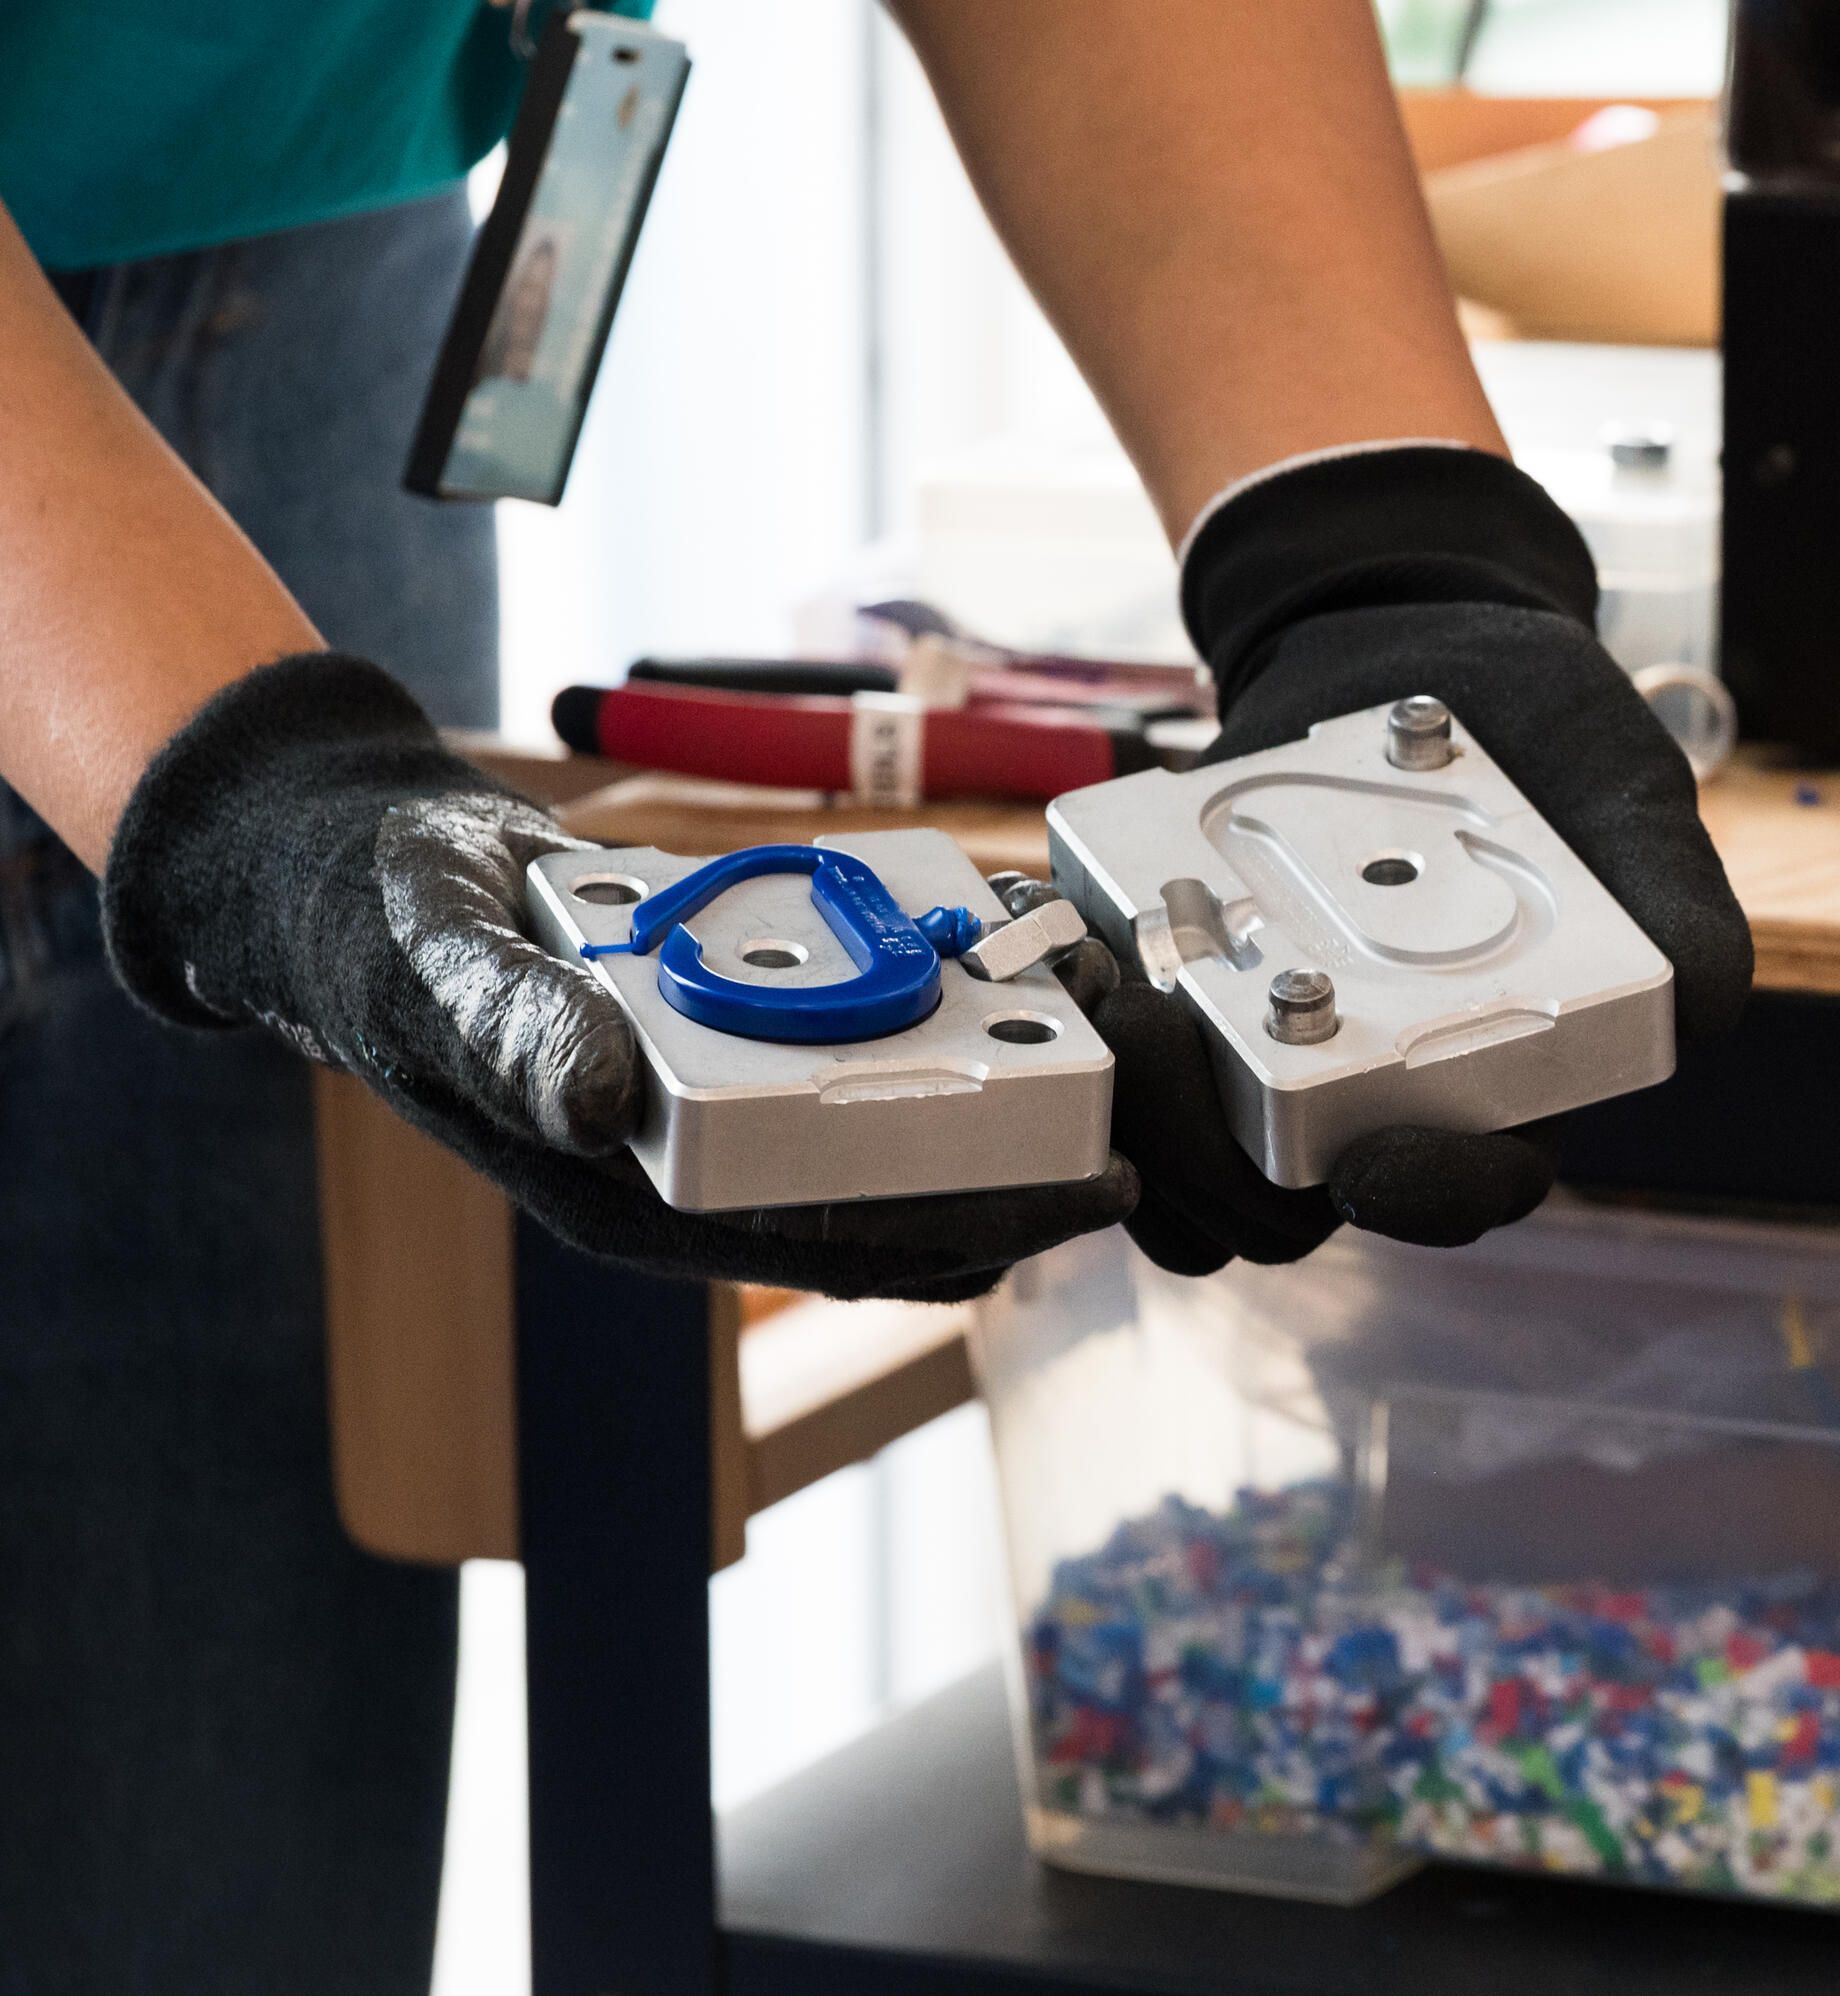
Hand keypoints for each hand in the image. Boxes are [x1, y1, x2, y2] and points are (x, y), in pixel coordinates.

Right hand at [100, 654, 1134, 1301]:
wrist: (354, 862)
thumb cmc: (379, 927)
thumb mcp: (435, 959)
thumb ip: (510, 1027)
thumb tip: (593, 1101)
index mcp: (625, 1186)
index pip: (830, 1245)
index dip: (970, 1228)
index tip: (1088, 1197)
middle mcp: (684, 1159)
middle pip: (887, 1196)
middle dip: (1015, 1169)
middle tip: (1135, 1132)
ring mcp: (710, 1094)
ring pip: (881, 1118)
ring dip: (989, 1085)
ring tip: (1095, 1037)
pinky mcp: (725, 1024)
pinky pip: (846, 1031)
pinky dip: (924, 1005)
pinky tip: (997, 962)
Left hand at [1087, 446, 1751, 1275]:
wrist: (1414, 630)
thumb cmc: (1549, 733)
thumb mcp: (1636, 796)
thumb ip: (1682, 910)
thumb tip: (1702, 1011)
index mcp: (1502, 1081)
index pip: (1465, 1190)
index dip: (1427, 1198)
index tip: (1378, 1160)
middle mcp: (1379, 1091)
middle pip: (1291, 1215)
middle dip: (1229, 1171)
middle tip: (1192, 1057)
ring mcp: (1271, 1049)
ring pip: (1187, 1171)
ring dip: (1140, 1120)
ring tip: (1120, 1008)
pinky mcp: (1183, 991)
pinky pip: (1121, 1074)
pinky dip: (1089, 1038)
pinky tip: (1081, 957)